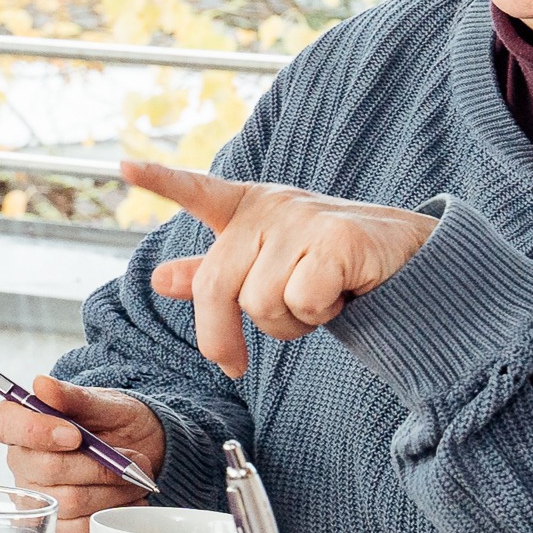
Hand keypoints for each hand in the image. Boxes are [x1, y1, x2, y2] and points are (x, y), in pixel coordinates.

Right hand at [0, 373, 163, 532]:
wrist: (143, 451)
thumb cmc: (118, 423)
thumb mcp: (105, 403)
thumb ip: (74, 396)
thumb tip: (42, 384)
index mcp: (22, 424)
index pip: (5, 424)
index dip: (35, 431)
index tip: (74, 434)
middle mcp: (22, 461)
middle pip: (45, 469)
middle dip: (97, 466)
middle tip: (132, 458)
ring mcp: (37, 497)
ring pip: (69, 500)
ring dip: (112, 490)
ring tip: (136, 477)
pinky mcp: (57, 524)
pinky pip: (79, 528)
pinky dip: (113, 512)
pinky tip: (128, 499)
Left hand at [127, 160, 438, 379]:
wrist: (409, 261)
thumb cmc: (329, 267)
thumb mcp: (266, 267)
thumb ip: (213, 274)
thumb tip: (157, 279)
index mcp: (249, 210)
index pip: (198, 192)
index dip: (162, 180)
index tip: (123, 166)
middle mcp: (272, 208)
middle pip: (216, 287)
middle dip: (221, 337)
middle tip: (235, 367)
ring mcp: (304, 220)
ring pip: (262, 302)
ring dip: (290, 323)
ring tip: (317, 300)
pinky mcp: (337, 239)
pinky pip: (302, 301)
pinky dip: (320, 314)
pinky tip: (343, 293)